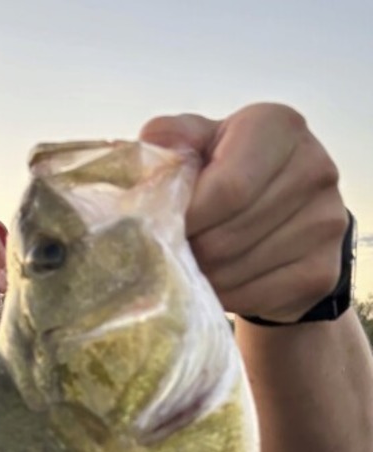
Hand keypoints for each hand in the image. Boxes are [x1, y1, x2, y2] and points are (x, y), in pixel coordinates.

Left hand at [139, 103, 347, 322]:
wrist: (287, 216)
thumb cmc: (233, 173)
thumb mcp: (204, 143)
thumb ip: (176, 139)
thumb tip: (151, 143)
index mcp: (279, 127)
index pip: (227, 188)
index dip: (187, 219)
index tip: (160, 231)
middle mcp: (313, 169)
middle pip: (227, 235)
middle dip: (190, 252)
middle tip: (170, 256)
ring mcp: (325, 222)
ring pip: (237, 270)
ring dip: (204, 278)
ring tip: (192, 268)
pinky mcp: (324, 270)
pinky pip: (257, 296)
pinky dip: (227, 297)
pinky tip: (218, 284)